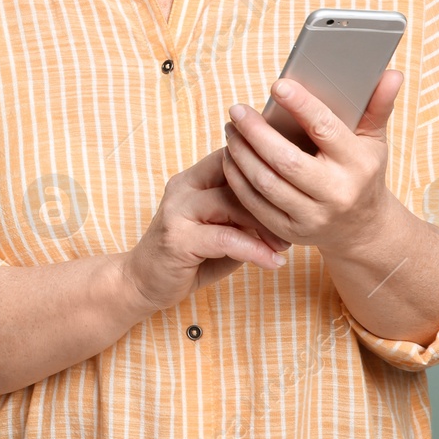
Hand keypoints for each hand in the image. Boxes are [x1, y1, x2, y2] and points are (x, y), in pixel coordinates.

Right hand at [122, 145, 291, 315]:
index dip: (264, 167)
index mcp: (193, 179)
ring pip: (231, 203)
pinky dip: (254, 250)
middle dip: (270, 198)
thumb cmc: (190, 255)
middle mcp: (183, 188)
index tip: (293, 187)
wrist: (144, 282)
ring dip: (264, 225)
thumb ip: (244, 213)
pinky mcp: (177, 239)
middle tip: (294, 222)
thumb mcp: (221, 228)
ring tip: (283, 245)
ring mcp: (177, 211)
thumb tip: (289, 205)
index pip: (233, 156)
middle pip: (235, 175)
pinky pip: (225, 238)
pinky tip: (272, 262)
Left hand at [221, 70, 402, 252]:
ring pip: (265, 183)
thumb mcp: (374, 141)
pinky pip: (254, 203)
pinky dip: (237, 178)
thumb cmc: (363, 173)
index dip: (301, 105)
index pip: (325, 130)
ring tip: (231, 129)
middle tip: (237, 110)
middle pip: (285, 160)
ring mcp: (312, 217)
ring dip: (241, 153)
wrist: (363, 230)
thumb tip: (392, 73)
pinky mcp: (290, 232)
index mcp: (358, 164)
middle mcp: (336, 193)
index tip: (277, 85)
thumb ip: (378, 106)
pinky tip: (231, 156)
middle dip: (255, 132)